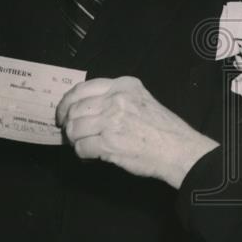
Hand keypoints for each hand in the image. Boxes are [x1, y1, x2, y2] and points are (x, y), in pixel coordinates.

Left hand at [56, 76, 217, 188]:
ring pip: (74, 129)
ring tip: (84, 145)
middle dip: (68, 124)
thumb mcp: (141, 99)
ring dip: (75, 141)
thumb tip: (85, 109)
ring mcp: (112, 120)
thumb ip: (115, 98)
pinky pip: (82, 148)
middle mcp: (116, 99)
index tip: (64, 113)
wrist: (178, 149)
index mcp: (124, 85)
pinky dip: (83, 154)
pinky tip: (92, 155)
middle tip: (69, 133)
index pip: (82, 88)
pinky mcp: (109, 142)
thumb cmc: (162, 128)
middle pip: (74, 109)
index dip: (67, 102)